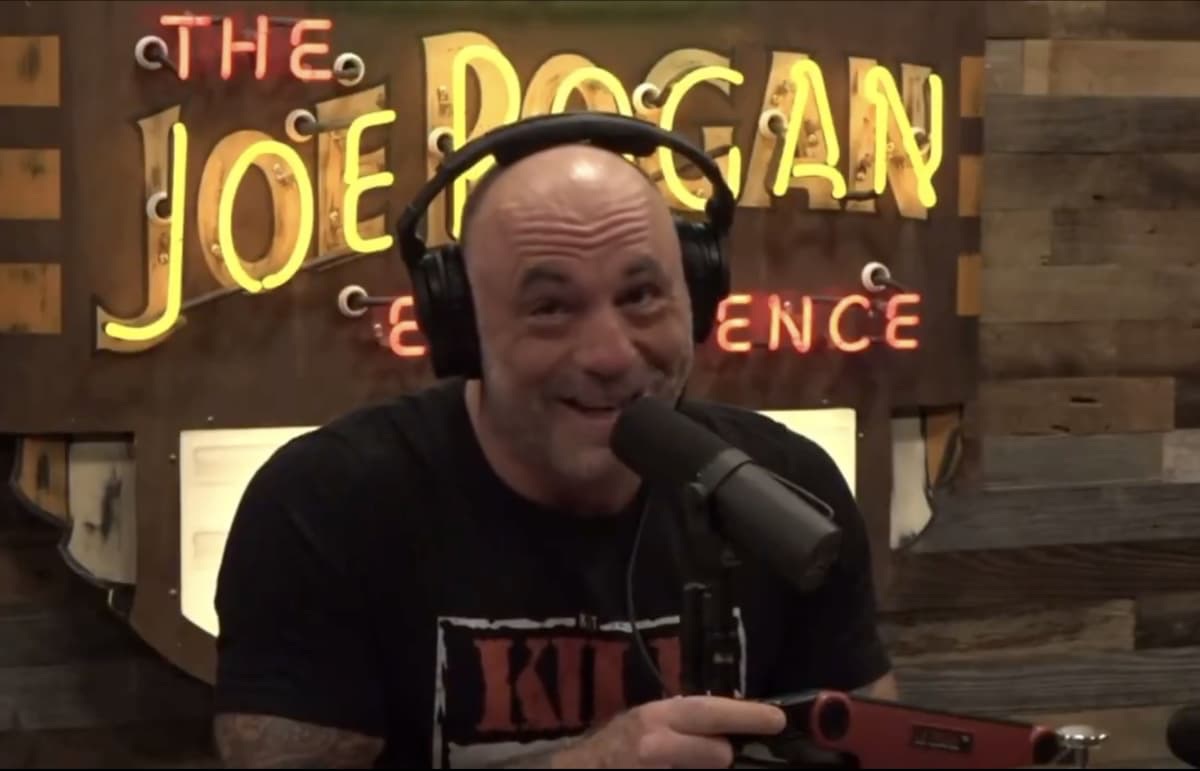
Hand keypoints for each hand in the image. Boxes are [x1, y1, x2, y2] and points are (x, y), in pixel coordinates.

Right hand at [552, 695, 786, 767]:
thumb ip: (685, 724)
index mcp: (659, 717)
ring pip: (708, 770)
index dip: (747, 715)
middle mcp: (656, 744)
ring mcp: (653, 769)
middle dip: (724, 757)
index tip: (778, 719)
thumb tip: (731, 732)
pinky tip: (677, 770)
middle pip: (718, 755)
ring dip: (702, 770)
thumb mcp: (649, 724)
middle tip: (724, 756)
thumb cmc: (618, 747)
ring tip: (684, 764)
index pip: (710, 712)